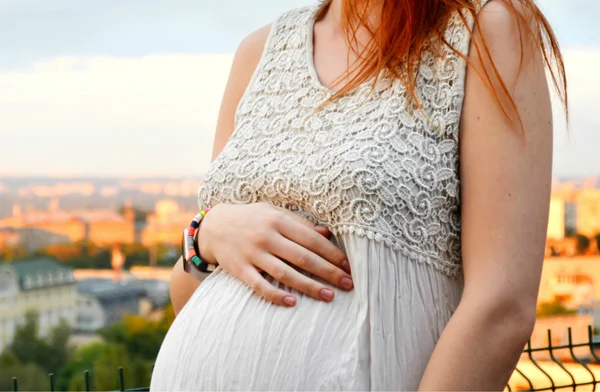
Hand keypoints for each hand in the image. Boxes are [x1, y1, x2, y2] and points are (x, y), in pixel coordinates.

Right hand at [197, 202, 352, 306]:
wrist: (214, 225)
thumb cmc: (251, 218)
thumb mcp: (274, 212)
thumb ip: (299, 223)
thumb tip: (327, 232)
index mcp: (278, 220)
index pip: (312, 239)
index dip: (332, 253)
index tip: (348, 265)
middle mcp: (266, 237)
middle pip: (303, 257)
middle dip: (328, 272)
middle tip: (348, 284)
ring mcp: (252, 254)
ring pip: (285, 274)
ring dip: (309, 286)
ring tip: (329, 296)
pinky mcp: (240, 269)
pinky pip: (260, 286)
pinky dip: (276, 296)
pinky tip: (293, 303)